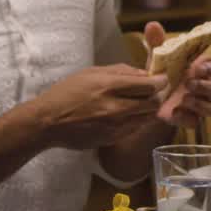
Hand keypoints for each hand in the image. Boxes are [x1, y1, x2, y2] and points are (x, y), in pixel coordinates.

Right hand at [32, 64, 167, 147]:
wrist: (47, 122)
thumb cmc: (67, 93)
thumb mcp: (91, 72)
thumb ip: (121, 71)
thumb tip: (145, 73)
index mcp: (109, 86)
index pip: (149, 85)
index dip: (161, 81)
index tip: (162, 79)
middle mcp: (115, 107)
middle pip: (153, 103)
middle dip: (158, 96)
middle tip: (155, 92)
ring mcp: (116, 126)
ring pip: (147, 117)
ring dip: (149, 109)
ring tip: (141, 102)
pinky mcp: (113, 138)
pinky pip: (136, 128)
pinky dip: (138, 120)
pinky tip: (129, 114)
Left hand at [144, 22, 210, 126]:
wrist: (147, 96)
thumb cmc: (161, 73)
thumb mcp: (158, 57)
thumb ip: (157, 42)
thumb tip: (152, 25)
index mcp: (202, 69)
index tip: (199, 68)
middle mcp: (205, 87)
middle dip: (207, 86)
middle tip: (189, 83)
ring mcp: (200, 104)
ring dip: (201, 104)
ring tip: (184, 99)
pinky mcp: (189, 119)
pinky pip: (196, 122)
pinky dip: (186, 118)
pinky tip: (174, 113)